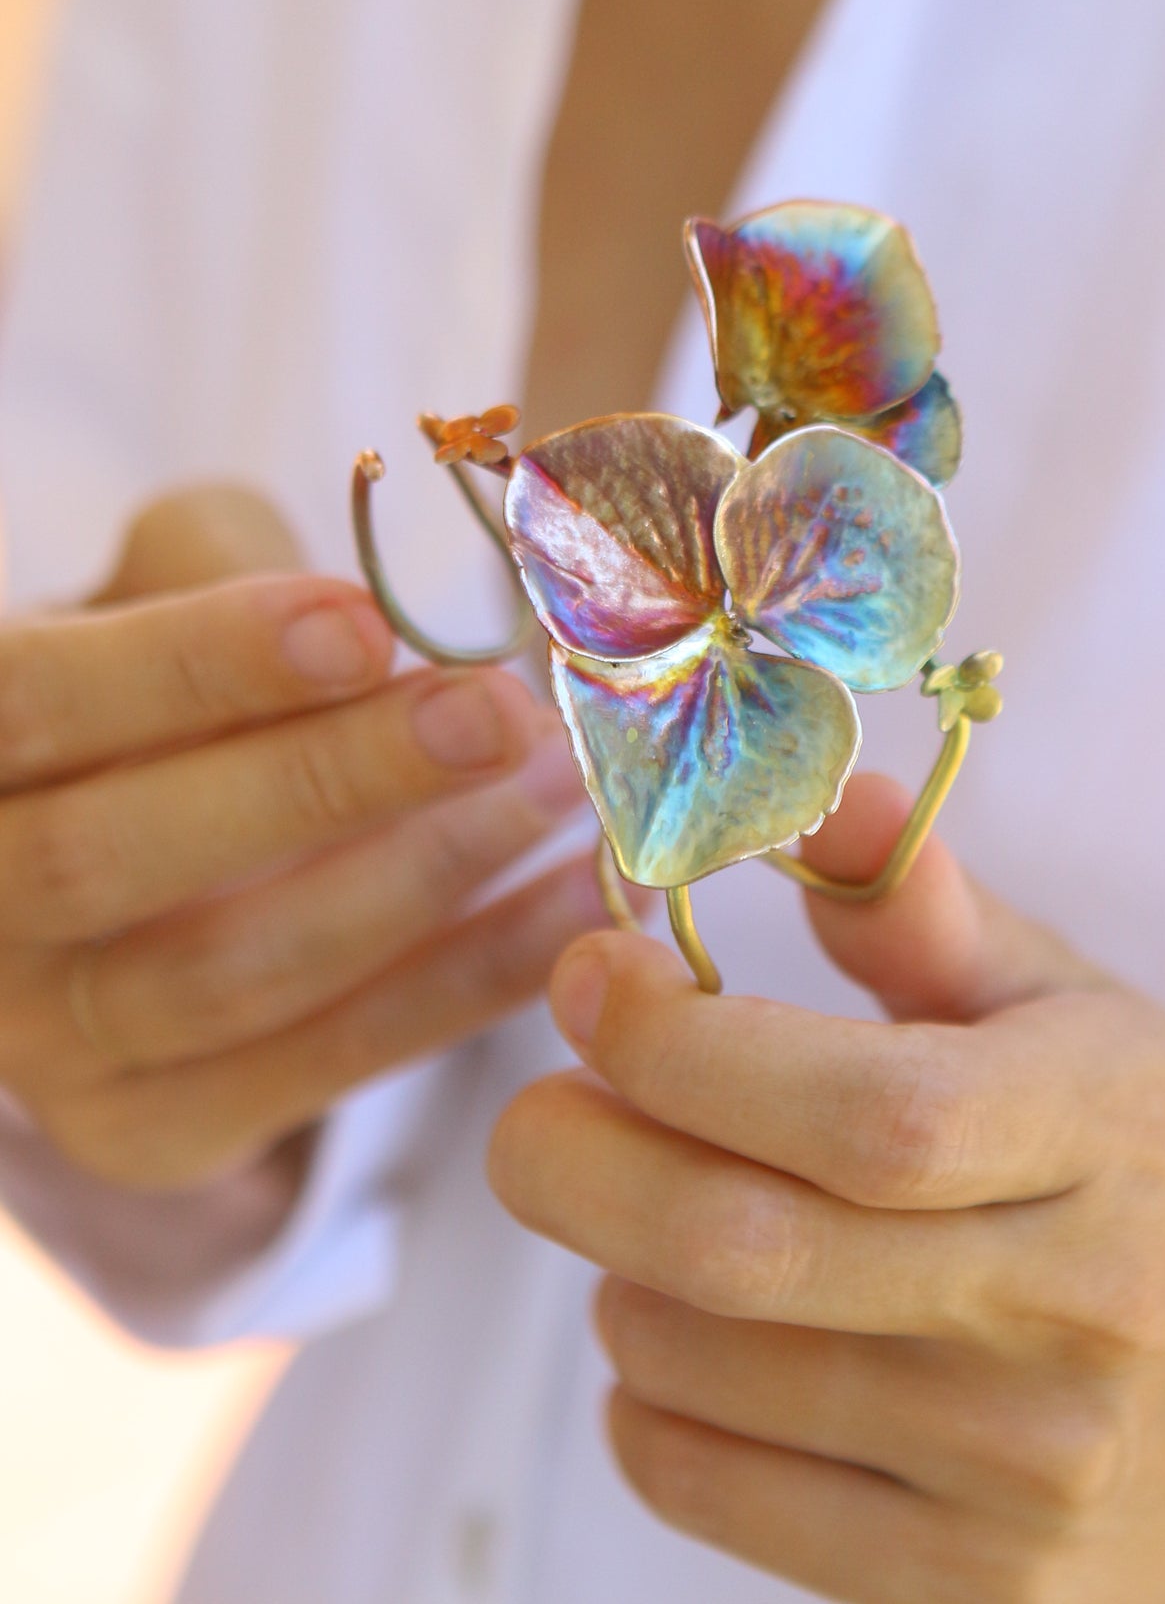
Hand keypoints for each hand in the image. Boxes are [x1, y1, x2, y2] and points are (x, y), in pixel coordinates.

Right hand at [0, 484, 608, 1193]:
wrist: (140, 845)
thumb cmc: (162, 681)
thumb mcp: (160, 583)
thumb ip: (226, 562)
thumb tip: (380, 611)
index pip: (34, 706)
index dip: (195, 667)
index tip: (366, 624)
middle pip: (116, 856)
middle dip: (325, 781)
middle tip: (496, 717)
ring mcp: (54, 1048)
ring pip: (229, 976)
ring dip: (421, 878)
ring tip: (561, 788)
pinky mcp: (159, 1131)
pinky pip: (330, 1062)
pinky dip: (472, 981)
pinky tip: (581, 900)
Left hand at [490, 775, 1164, 1601]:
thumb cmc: (1128, 1164)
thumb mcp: (1067, 1006)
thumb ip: (926, 904)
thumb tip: (815, 793)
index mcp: (1099, 1135)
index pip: (868, 1112)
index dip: (688, 1047)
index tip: (590, 978)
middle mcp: (1071, 1317)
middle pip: (745, 1249)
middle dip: (579, 1159)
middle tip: (537, 1108)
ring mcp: (1015, 1478)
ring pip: (694, 1365)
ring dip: (613, 1269)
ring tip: (650, 1210)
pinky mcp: (957, 1591)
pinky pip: (701, 1487)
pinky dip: (642, 1397)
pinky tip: (685, 1331)